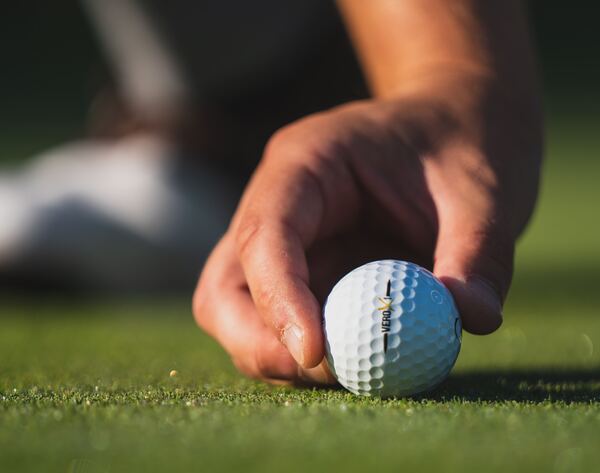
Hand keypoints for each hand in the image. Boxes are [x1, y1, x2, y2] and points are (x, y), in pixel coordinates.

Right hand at [193, 77, 541, 383]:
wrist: (453, 133)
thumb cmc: (461, 146)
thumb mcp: (483, 193)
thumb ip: (479, 256)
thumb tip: (472, 319)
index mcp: (307, 162)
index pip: (264, 233)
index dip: (277, 297)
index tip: (315, 352)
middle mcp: (279, 204)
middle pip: (226, 287)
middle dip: (260, 342)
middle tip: (327, 374)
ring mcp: (287, 245)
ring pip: (243, 315)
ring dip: (283, 356)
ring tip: (357, 367)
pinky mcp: (305, 276)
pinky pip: (285, 327)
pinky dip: (312, 356)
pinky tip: (363, 357)